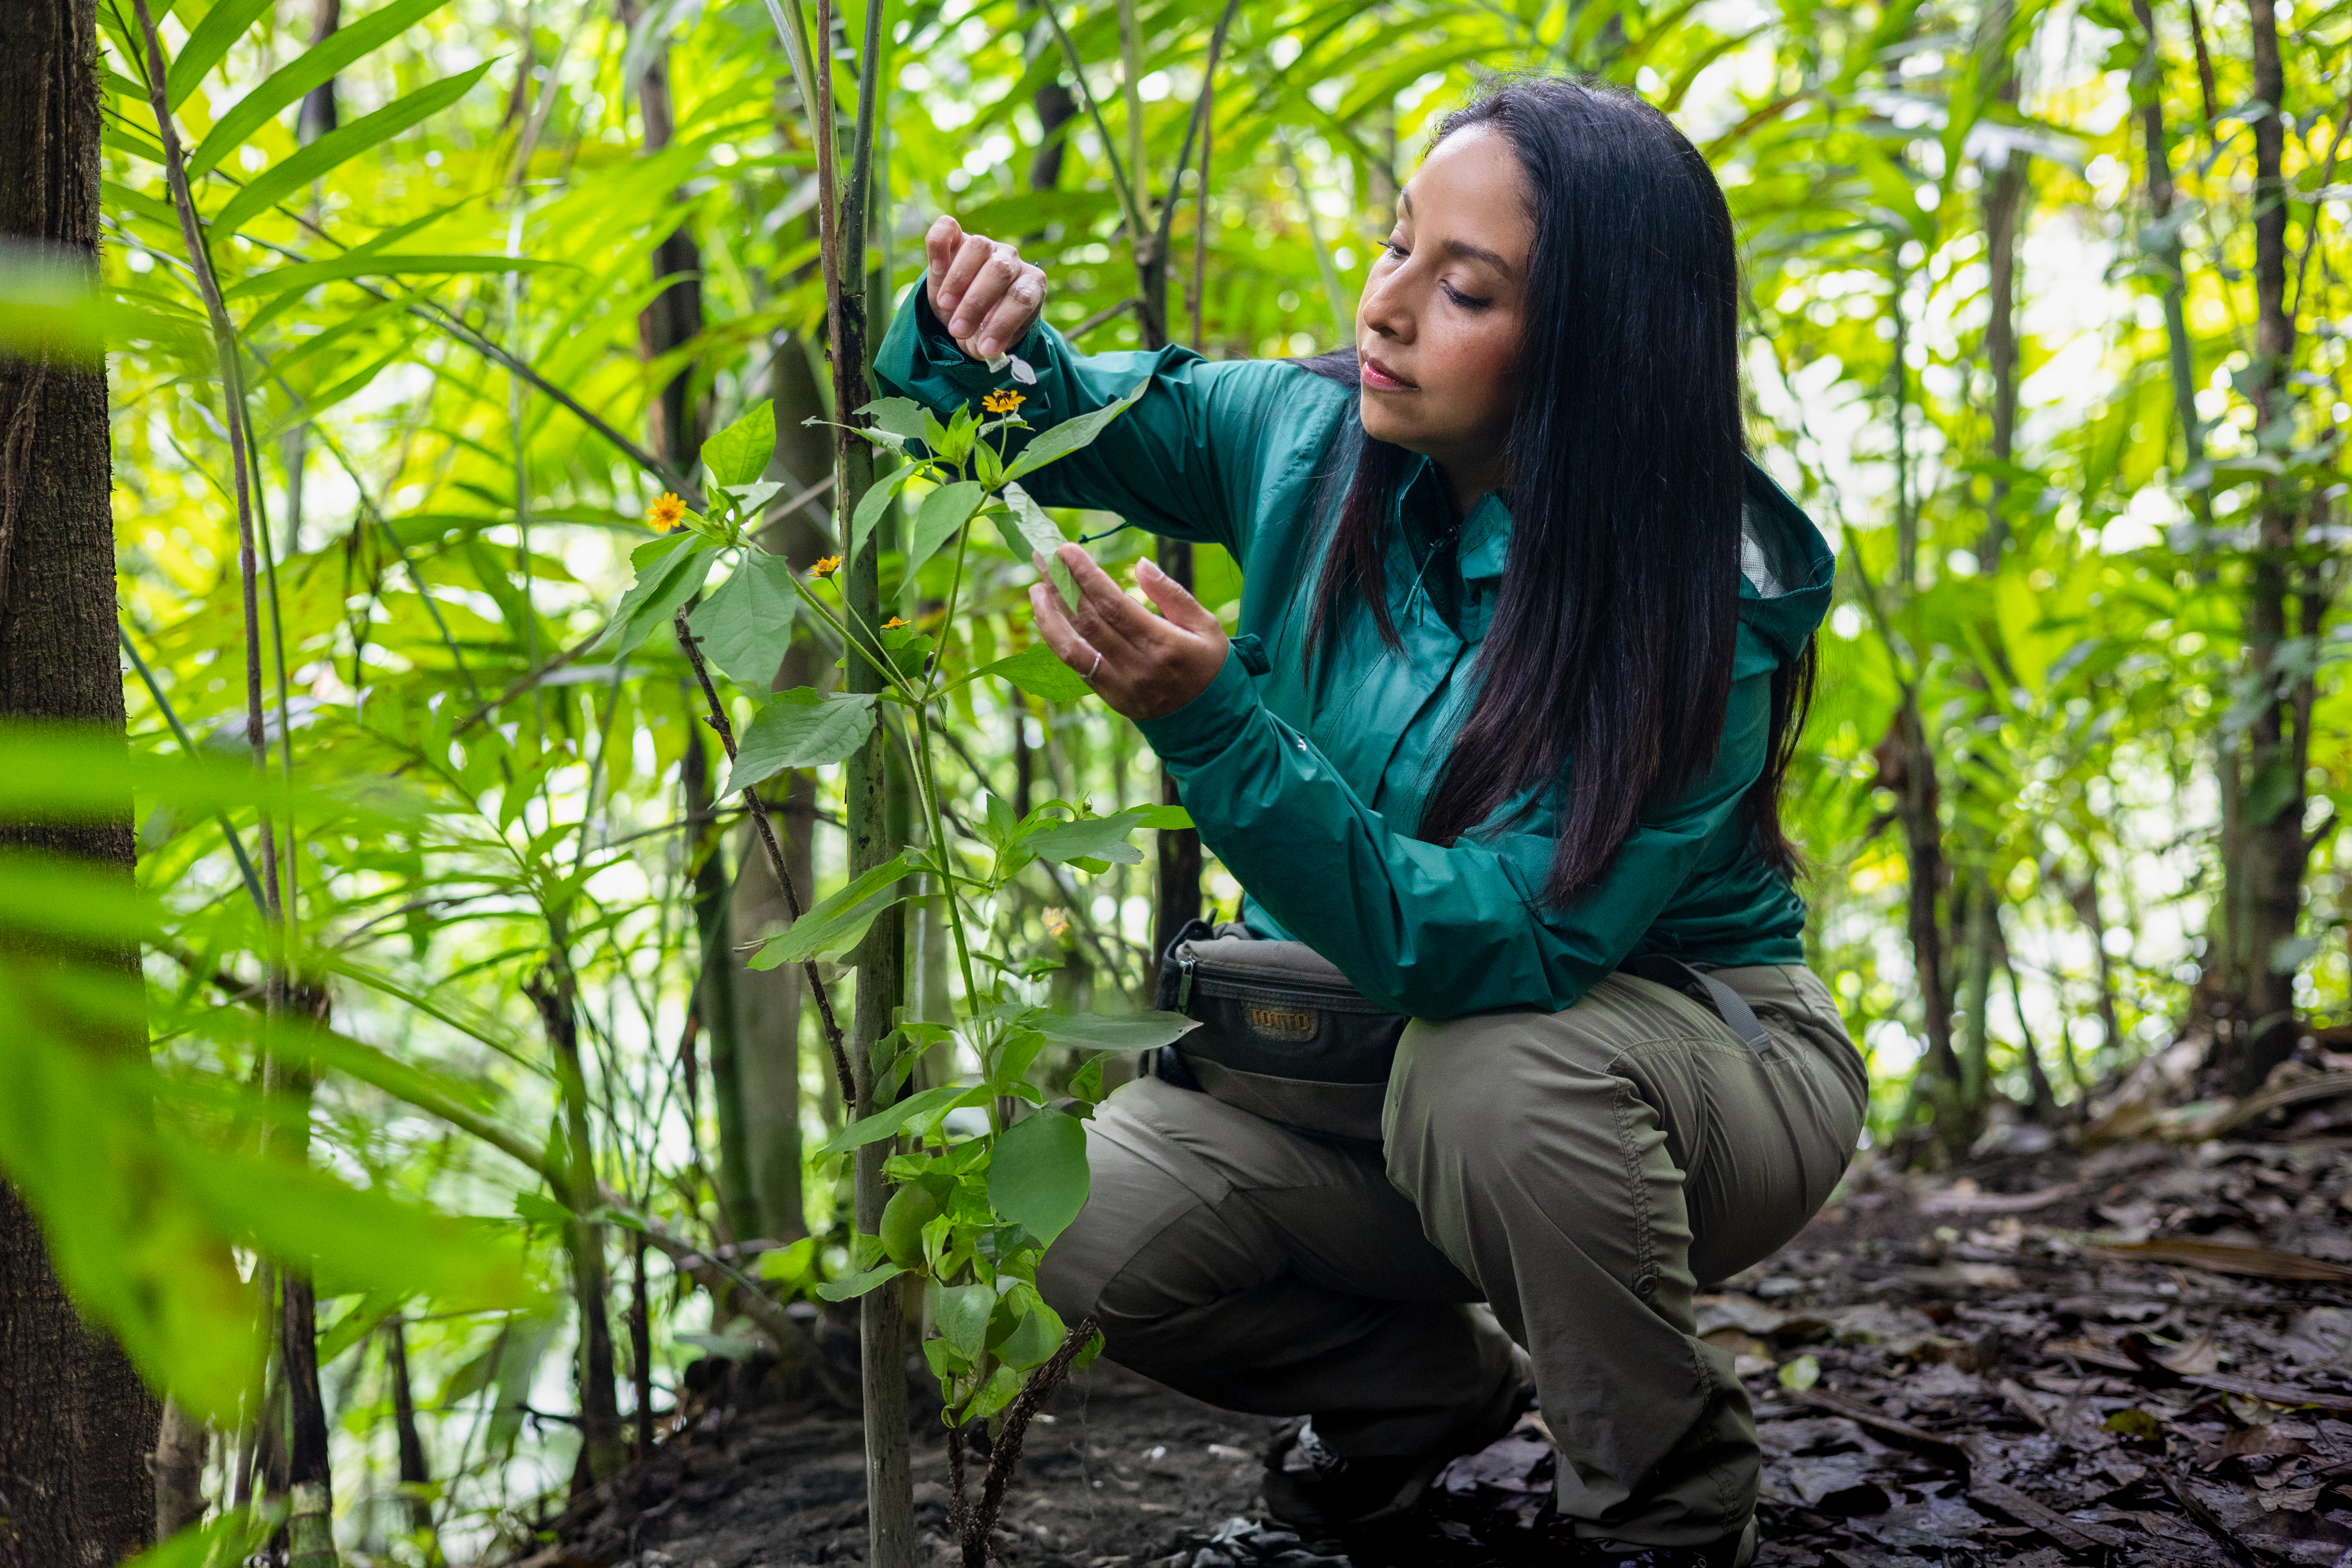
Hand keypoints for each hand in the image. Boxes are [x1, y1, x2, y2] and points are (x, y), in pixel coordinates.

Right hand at [924, 215, 1047, 361]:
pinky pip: (948, 228)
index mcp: (1030, 285)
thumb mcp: (989, 338)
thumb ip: (987, 342)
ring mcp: (987, 245)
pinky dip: (940, 246)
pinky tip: (936, 268)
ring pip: (978, 247)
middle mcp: (1012, 261)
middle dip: (976, 304)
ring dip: (959, 279)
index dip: (1003, 324)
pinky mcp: (958, 237)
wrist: (965, 308)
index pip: (1022, 298)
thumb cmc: (984, 325)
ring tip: (945, 305)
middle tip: (957, 330)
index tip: (985, 350)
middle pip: (1000, 271)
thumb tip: (981, 348)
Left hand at [1028, 544, 1229, 721]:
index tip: (1066, 550)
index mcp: (1163, 645)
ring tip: (1037, 589)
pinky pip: (1075, 666)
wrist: (1209, 721)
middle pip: (1087, 621)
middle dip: (1061, 586)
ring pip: (1071, 648)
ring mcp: (1119, 685)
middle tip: (1043, 557)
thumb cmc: (1209, 665)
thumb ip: (1172, 593)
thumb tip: (1140, 564)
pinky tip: (1050, 617)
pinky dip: (1058, 639)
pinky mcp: (1108, 697)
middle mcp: (1137, 667)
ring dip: (1048, 616)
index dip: (1086, 575)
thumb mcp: (1206, 625)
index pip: (1113, 605)